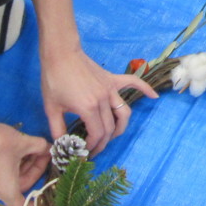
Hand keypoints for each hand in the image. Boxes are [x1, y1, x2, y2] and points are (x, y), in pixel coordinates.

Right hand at [0, 122, 51, 205]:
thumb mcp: (24, 143)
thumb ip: (40, 147)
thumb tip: (47, 148)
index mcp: (7, 191)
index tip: (45, 193)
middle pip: (22, 187)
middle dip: (35, 169)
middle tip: (45, 152)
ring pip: (14, 178)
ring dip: (26, 164)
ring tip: (36, 146)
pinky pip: (5, 173)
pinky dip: (16, 163)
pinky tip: (24, 148)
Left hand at [41, 49, 158, 155]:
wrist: (60, 55)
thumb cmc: (54, 80)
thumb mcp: (51, 109)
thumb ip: (57, 130)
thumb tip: (60, 145)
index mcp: (89, 108)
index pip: (98, 134)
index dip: (93, 146)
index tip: (84, 151)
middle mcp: (104, 100)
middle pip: (111, 127)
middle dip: (103, 142)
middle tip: (94, 149)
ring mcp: (110, 89)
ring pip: (124, 112)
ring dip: (121, 127)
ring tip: (113, 135)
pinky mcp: (112, 79)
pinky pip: (133, 83)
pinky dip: (145, 89)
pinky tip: (154, 96)